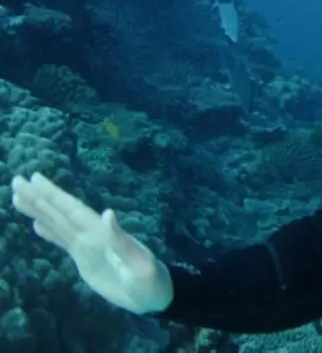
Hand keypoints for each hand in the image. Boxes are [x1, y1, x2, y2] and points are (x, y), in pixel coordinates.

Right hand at [11, 172, 173, 314]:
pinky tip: (36, 224)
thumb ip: (121, 240)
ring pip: (58, 224)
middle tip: (17, 181)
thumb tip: (108, 213)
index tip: (36, 179)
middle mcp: (92, 233)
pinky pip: (63, 241)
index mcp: (102, 232)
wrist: (152, 294)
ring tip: (18, 197)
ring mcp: (88, 245)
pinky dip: (49, 232)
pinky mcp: (86, 258)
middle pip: (61, 212)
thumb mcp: (138, 263)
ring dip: (39, 211)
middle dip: (39, 197)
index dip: (55, 195)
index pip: (73, 210)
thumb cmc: (148, 279)